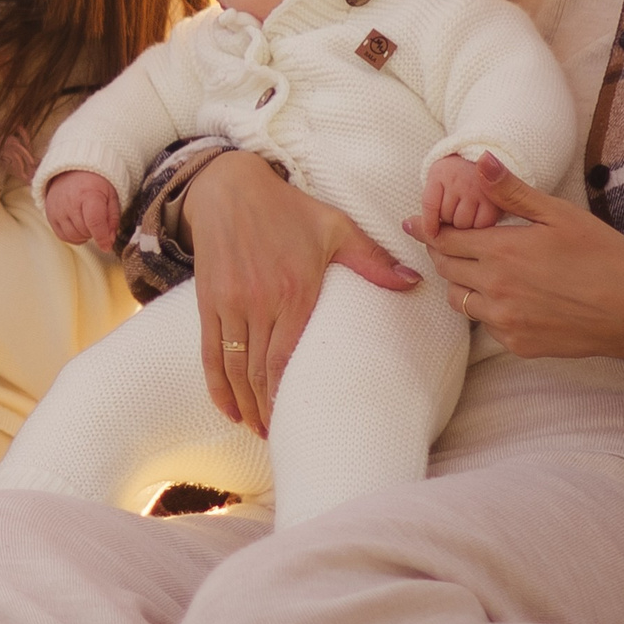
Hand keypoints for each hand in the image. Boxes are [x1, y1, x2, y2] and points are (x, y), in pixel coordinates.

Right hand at [43, 171, 120, 251]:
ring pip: (73, 236)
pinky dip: (73, 236)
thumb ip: (112, 219)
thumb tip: (109, 241)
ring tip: (88, 222)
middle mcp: (70, 202)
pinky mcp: (49, 214)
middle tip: (97, 221)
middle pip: (84, 231)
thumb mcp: (111, 195)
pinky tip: (78, 226)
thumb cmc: (95, 183)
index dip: (102, 238)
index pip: (94, 222)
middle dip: (94, 232)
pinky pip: (62, 236)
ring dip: (84, 235)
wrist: (73, 170)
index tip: (107, 246)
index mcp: (89, 194)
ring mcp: (57, 208)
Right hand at [180, 149, 419, 436]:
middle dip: (269, 410)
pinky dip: (217, 385)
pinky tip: (229, 408)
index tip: (301, 422)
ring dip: (245, 404)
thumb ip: (372, 260)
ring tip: (259, 429)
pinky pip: (210, 352)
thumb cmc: (287, 209)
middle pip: (260, 372)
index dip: (289, 396)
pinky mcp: (209, 301)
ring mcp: (230, 303)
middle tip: (282, 436)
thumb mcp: (335, 227)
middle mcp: (259, 301)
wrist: (229, 186)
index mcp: (295, 289)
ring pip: (235, 367)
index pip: (288, 358)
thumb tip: (414, 282)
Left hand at [404, 153, 623, 368]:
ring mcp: (505, 321)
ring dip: (462, 283)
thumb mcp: (559, 215)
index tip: (421, 223)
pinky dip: (487, 310)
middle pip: (446, 270)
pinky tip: (508, 297)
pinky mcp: (519, 344)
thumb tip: (479, 160)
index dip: (430, 230)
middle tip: (451, 242)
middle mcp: (496, 289)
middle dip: (443, 253)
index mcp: (502, 252)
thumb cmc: (603, 256)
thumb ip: (512, 191)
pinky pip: (486, 326)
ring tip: (481, 269)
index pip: (443, 240)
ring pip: (459, 301)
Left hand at [420, 153, 502, 234]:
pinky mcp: (494, 202)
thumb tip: (408, 227)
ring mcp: (479, 190)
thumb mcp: (438, 182)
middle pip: (447, 217)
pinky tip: (479, 221)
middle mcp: (460, 180)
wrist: (483, 161)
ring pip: (463, 224)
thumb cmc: (455, 179)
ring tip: (467, 217)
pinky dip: (480, 228)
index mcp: (440, 173)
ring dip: (463, 227)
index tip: (430, 234)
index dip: (428, 224)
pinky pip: (482, 226)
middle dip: (448, 222)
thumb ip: (429, 203)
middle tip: (454, 215)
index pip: (430, 204)